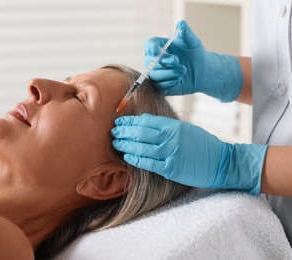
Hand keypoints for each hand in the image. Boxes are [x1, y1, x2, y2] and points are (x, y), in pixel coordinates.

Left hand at [111, 113, 267, 193]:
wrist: (221, 162)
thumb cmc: (202, 145)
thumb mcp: (185, 129)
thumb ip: (165, 126)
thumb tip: (142, 121)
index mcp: (173, 126)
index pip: (145, 121)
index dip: (129, 121)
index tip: (119, 121)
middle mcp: (171, 138)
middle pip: (140, 133)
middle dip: (124, 132)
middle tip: (113, 132)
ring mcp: (170, 154)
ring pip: (141, 148)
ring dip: (125, 145)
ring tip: (116, 143)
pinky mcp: (171, 169)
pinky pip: (148, 163)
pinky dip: (135, 159)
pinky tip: (127, 157)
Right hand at [145, 20, 242, 101]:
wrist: (201, 69)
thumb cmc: (193, 53)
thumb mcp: (191, 41)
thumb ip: (186, 32)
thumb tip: (181, 24)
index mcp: (158, 46)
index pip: (149, 46)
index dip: (151, 48)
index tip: (157, 51)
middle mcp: (153, 61)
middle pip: (150, 62)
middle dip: (164, 62)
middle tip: (177, 61)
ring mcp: (156, 74)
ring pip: (155, 75)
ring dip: (169, 73)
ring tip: (183, 70)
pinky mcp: (160, 86)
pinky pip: (160, 86)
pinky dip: (170, 82)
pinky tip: (179, 78)